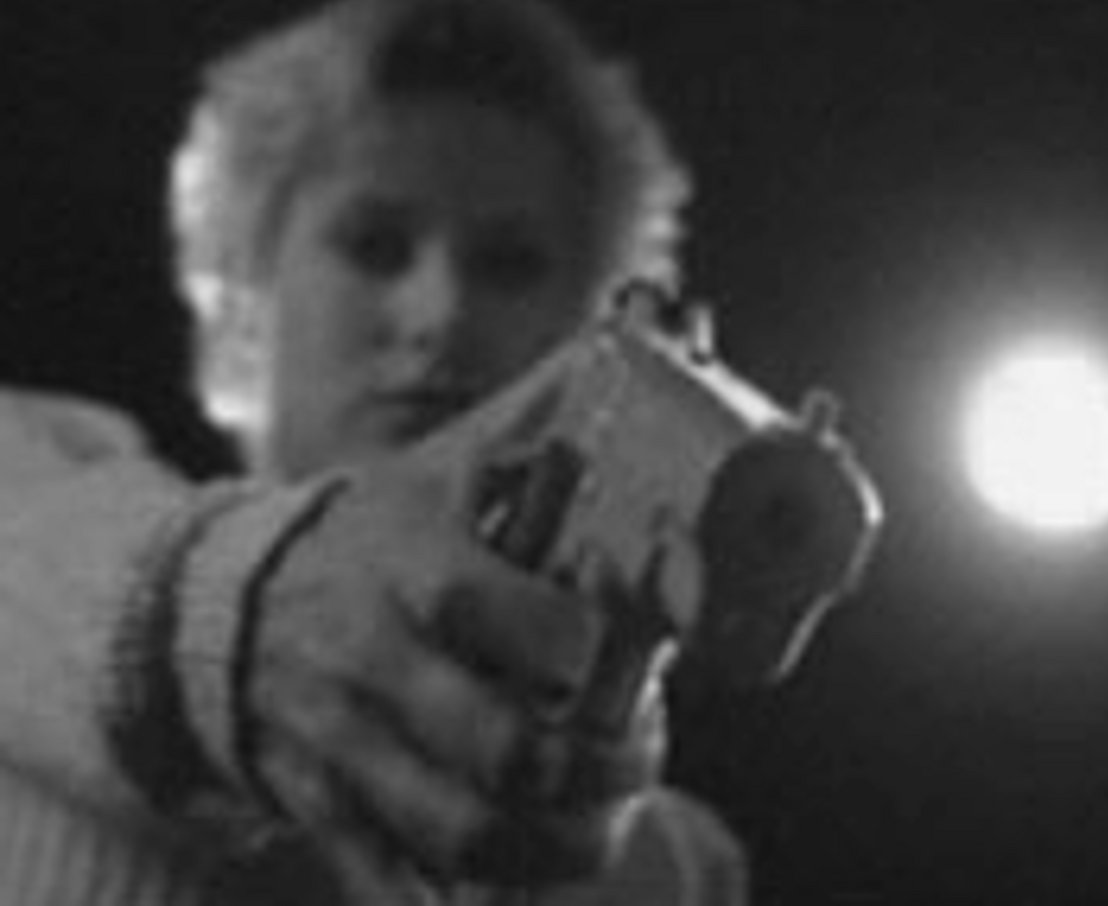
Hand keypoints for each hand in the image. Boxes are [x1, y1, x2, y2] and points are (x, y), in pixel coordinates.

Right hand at [241, 432, 666, 892]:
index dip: (595, 653)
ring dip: (556, 849)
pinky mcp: (317, 805)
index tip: (618, 654)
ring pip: (463, 836)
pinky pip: (388, 884)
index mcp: (416, 571)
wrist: (214, 605)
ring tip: (602, 827)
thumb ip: (522, 497)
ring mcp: (342, 745)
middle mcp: (377, 663)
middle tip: (640, 762)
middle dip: (599, 771)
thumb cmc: (356, 545)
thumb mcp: (425, 496)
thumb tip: (623, 505)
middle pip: (508, 752)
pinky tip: (517, 882)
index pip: (530, 625)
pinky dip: (459, 902)